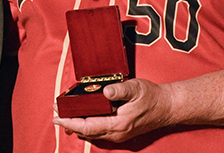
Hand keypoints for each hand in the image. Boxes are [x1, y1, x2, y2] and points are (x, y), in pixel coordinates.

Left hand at [53, 78, 175, 142]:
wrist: (167, 107)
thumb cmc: (151, 97)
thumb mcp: (136, 88)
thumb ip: (120, 89)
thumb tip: (105, 91)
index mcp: (118, 123)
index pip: (87, 126)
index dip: (70, 122)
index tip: (57, 117)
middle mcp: (116, 133)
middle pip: (86, 132)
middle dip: (69, 123)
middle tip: (56, 113)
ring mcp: (118, 135)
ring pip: (91, 134)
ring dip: (77, 125)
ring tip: (65, 115)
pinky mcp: (120, 133)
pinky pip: (98, 132)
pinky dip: (87, 126)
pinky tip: (82, 117)